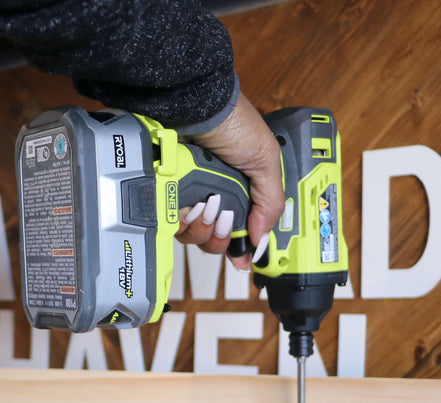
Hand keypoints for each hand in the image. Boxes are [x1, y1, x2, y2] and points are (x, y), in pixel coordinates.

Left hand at [179, 92, 284, 269]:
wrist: (196, 107)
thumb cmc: (233, 123)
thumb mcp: (266, 161)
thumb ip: (270, 202)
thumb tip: (262, 239)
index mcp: (242, 191)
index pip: (240, 232)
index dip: (241, 247)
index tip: (243, 258)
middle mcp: (215, 196)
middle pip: (214, 241)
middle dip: (220, 236)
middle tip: (225, 217)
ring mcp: (191, 195)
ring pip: (192, 236)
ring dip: (202, 227)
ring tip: (208, 205)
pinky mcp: (170, 193)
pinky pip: (173, 222)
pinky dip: (183, 218)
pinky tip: (191, 204)